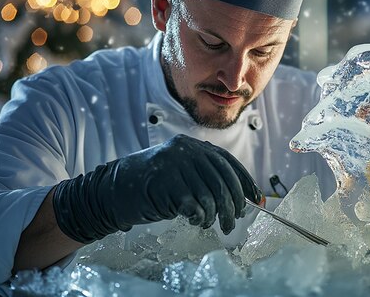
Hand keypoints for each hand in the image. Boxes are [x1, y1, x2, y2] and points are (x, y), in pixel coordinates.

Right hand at [53, 134, 261, 242]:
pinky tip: (194, 220)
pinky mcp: (165, 183)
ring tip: (209, 224)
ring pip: (210, 196)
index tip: (255, 200)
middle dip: (232, 206)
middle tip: (232, 223)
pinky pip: (194, 205)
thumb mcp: (182, 172)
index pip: (228, 163)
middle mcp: (186, 151)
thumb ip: (205, 176)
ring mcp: (175, 165)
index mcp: (194, 145)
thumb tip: (240, 197)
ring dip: (215, 215)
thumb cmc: (153, 184)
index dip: (245, 183)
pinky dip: (199, 217)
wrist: (114, 190)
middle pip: (222, 181)